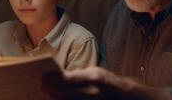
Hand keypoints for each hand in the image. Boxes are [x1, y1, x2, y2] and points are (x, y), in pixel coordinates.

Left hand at [42, 66, 171, 99]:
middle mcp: (92, 92)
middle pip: (62, 94)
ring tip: (47, 96)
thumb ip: (78, 76)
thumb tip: (58, 77)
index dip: (51, 79)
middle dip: (49, 91)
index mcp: (93, 78)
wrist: (131, 98)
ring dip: (56, 99)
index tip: (42, 78)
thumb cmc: (111, 83)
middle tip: (40, 88)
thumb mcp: (96, 74)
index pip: (65, 79)